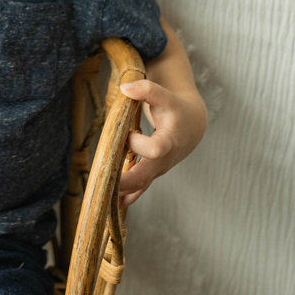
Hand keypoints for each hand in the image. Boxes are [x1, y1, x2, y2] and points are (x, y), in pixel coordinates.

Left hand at [114, 78, 206, 206]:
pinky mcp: (152, 171)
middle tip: (103, 183)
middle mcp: (164, 159)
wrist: (192, 124)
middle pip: (144, 176)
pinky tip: (114, 206)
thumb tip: (125, 88)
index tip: (127, 134)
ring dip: (122, 193)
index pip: (155, 149)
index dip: (138, 144)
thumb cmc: (176, 108)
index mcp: (169, 140)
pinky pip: (140, 187)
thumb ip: (146, 89)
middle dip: (124, 182)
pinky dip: (128, 196)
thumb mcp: (164, 95)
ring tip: (102, 200)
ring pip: (140, 185)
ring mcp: (158, 168)